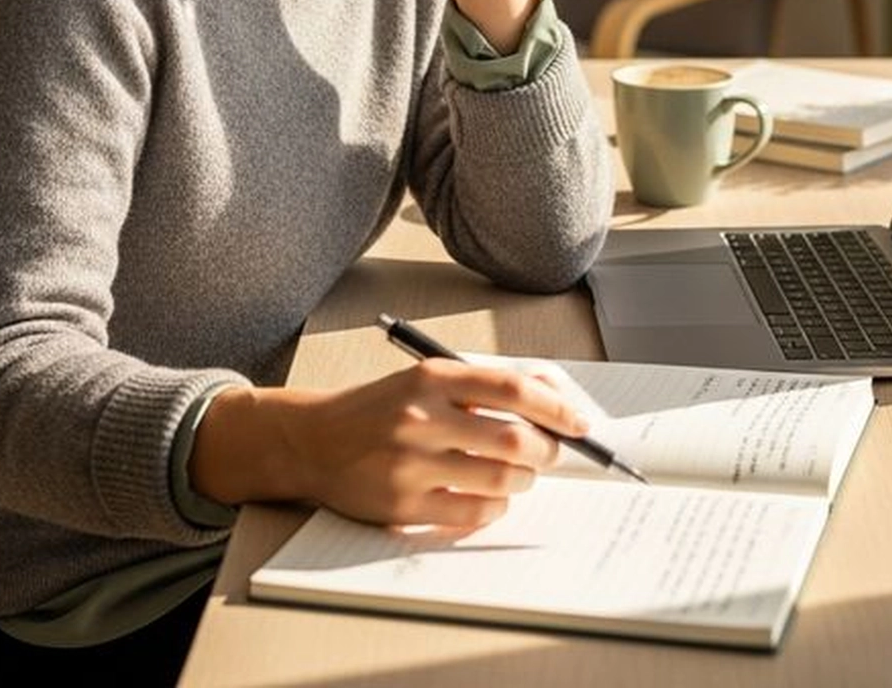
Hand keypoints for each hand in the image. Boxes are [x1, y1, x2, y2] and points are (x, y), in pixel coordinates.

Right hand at [194, 358, 588, 529]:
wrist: (312, 440)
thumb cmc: (378, 409)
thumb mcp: (425, 380)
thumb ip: (481, 385)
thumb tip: (550, 394)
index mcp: (432, 377)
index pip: (512, 388)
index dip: (557, 407)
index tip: (580, 423)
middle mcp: (422, 416)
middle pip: (514, 439)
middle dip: (547, 451)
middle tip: (551, 455)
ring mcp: (411, 463)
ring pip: (500, 480)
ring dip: (523, 482)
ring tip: (519, 476)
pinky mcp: (403, 505)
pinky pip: (472, 514)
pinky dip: (495, 509)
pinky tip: (490, 499)